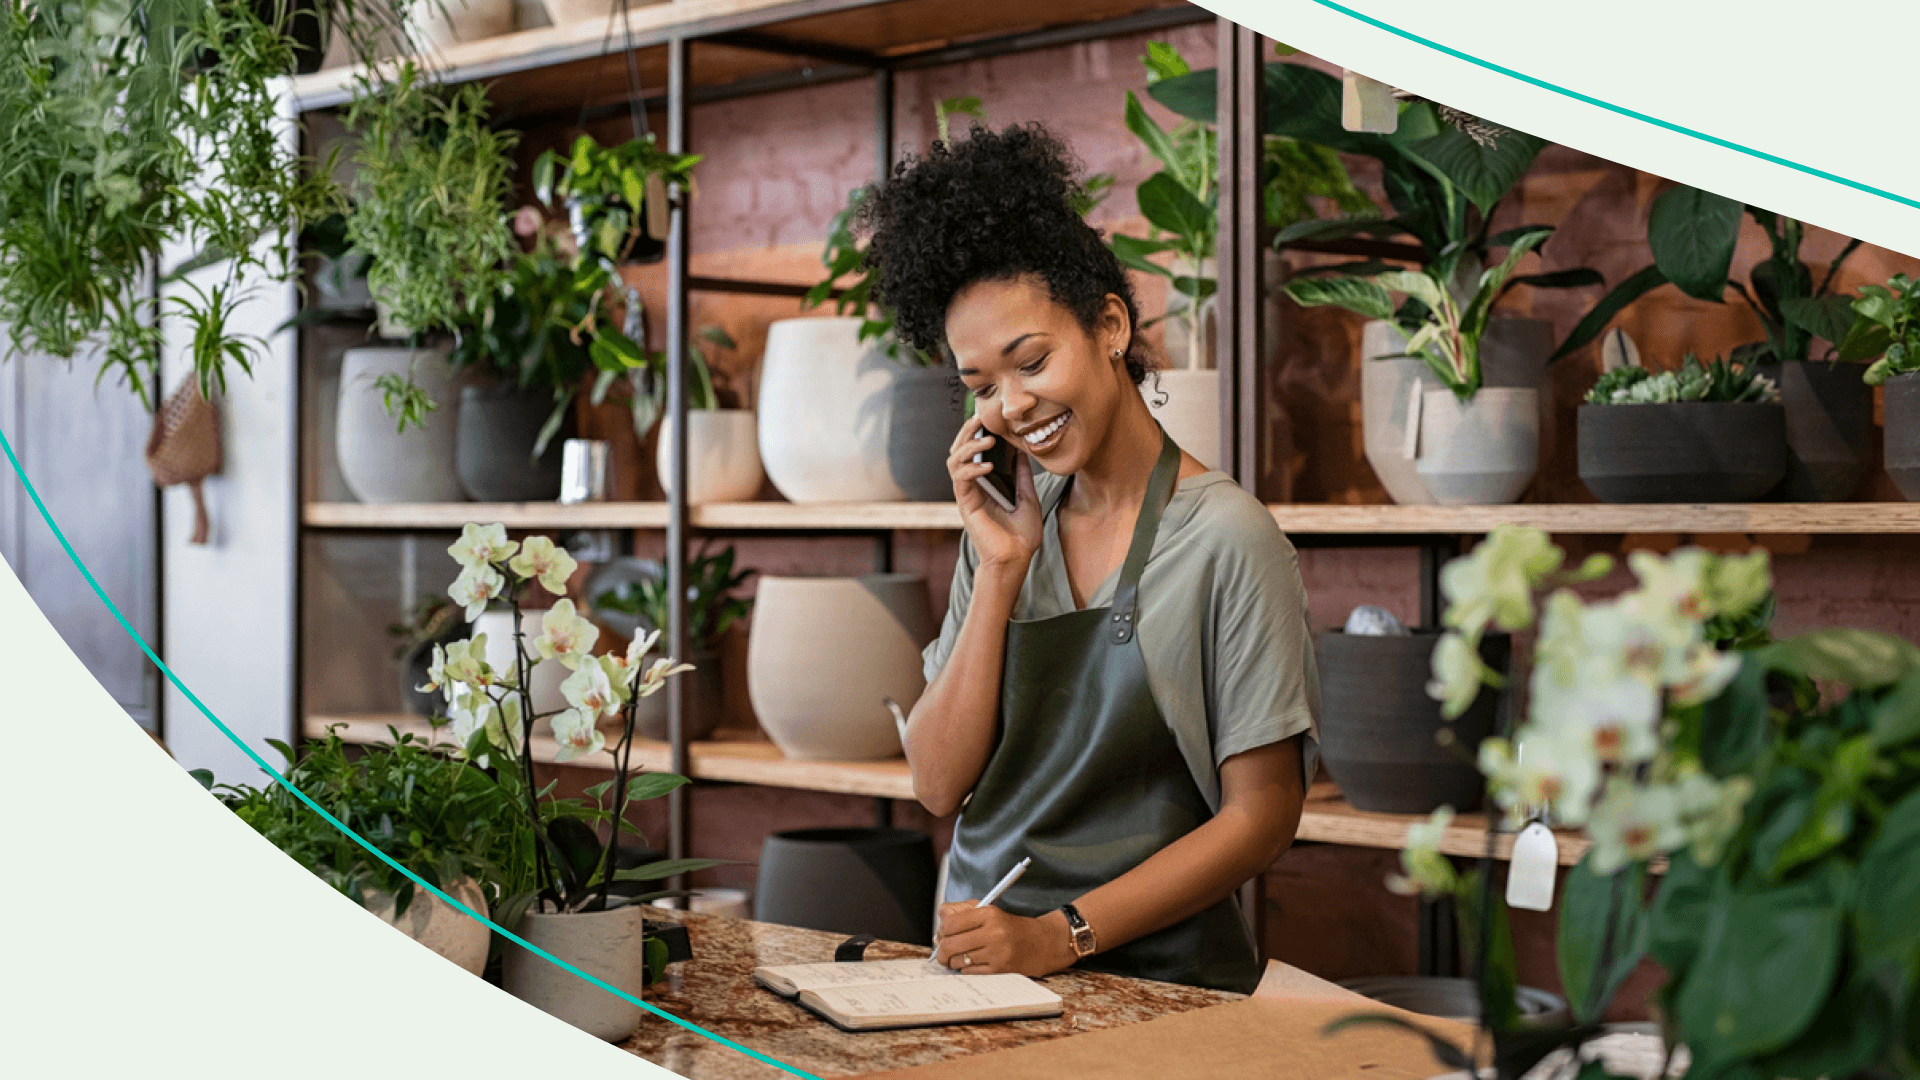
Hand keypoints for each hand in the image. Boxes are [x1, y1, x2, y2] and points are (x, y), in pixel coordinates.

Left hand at [932, 901, 1075, 977]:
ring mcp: (997, 953)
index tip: (943, 934)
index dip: (942, 930)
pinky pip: (969, 972)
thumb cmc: (1010, 927)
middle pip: (949, 944)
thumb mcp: (988, 911)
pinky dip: (966, 968)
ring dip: (954, 960)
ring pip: (957, 960)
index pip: (949, 923)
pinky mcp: (999, 970)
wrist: (1042, 943)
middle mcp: (993, 933)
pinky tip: (974, 962)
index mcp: (988, 914)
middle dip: (941, 951)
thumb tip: (939, 930)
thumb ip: (961, 913)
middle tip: (943, 952)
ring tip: (962, 955)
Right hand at [947, 416, 1041, 576]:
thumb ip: (1022, 475)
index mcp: (984, 484)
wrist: (1016, 560)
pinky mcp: (965, 504)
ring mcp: (967, 495)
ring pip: (954, 461)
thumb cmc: (1021, 535)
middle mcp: (972, 487)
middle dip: (967, 432)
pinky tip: (986, 465)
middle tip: (980, 418)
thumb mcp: (1028, 497)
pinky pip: (960, 480)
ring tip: (988, 440)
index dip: (976, 433)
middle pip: (958, 450)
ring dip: (968, 446)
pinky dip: (971, 468)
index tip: (988, 418)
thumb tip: (1023, 452)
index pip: (973, 451)